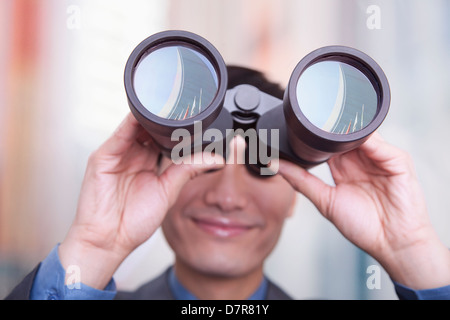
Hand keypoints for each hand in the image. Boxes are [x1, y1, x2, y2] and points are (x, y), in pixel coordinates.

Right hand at [59, 113, 222, 288]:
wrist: (109, 239)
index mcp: (149, 163)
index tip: (199, 120)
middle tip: (186, 110)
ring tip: (170, 105)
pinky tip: (146, 112)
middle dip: (166, 119)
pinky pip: (120, 133)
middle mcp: (134, 155)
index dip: (179, 129)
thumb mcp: (168, 191)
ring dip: (152, 116)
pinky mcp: (104, 156)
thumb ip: (189, 170)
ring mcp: (118, 154)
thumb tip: (216, 159)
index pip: (164, 138)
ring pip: (136, 125)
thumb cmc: (133, 221)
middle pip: (150, 128)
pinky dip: (132, 120)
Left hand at [278, 133, 449, 289]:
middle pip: (344, 133)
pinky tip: (351, 135)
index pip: (328, 142)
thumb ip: (301, 180)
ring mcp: (380, 158)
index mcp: (344, 167)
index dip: (315, 135)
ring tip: (329, 124)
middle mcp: (362, 159)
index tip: (295, 127)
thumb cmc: (363, 227)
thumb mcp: (325, 201)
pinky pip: (379, 143)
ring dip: (346, 127)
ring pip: (361, 132)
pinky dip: (365, 136)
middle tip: (311, 120)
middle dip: (330, 126)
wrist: (392, 243)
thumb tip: (275, 165)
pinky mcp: (397, 160)